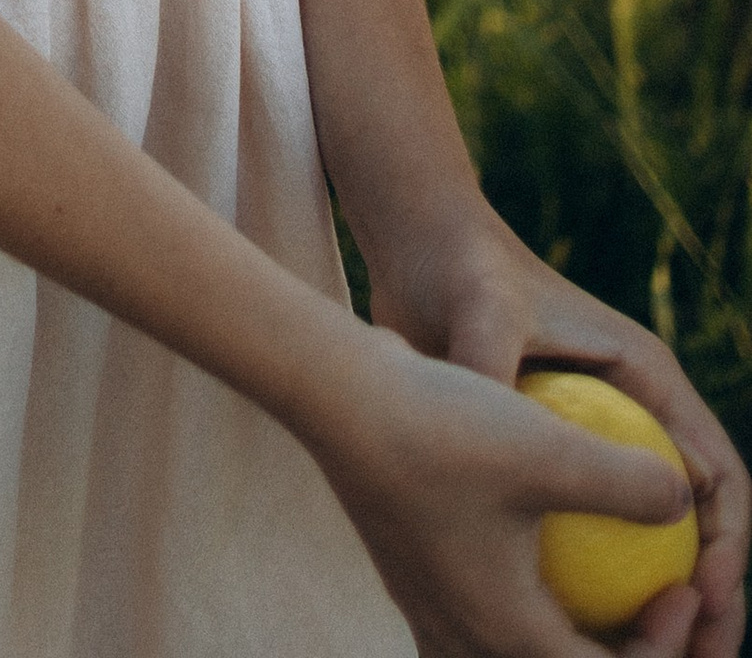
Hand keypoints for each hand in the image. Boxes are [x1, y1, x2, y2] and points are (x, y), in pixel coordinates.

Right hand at [299, 312, 723, 655]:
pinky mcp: (414, 576)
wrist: (336, 393)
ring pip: (515, 653)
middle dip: (622, 653)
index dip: (665, 650)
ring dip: (567, 638)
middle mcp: (466, 637)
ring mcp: (432, 611)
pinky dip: (523, 612)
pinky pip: (481, 623)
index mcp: (508, 633)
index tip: (681, 587)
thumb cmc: (443, 423)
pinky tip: (536, 554)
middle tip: (660, 603)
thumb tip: (688, 501)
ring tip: (602, 595)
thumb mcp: (554, 449)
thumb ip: (632, 484)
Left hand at [358, 199, 746, 657]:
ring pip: (654, 542)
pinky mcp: (561, 458)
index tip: (706, 605)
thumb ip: (499, 366)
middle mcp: (642, 416)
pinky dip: (598, 588)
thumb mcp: (482, 315)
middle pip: (703, 524)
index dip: (726, 549)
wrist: (420, 246)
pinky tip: (565, 639)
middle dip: (714, 600)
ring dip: (661, 608)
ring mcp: (605, 440)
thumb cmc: (456, 270)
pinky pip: (596, 538)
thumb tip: (523, 450)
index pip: (717, 478)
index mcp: (651, 382)